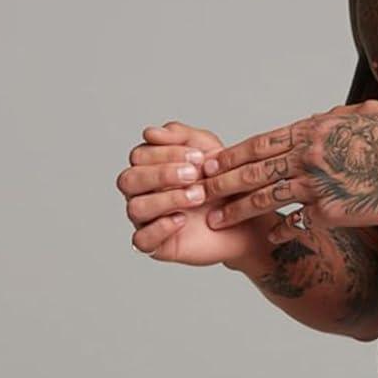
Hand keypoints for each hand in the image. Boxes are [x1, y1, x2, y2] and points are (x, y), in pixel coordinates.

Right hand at [117, 120, 274, 264]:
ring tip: (198, 196)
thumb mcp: (209, 150)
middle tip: (194, 175)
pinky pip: (141, 240)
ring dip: (166, 199)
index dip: (166, 153)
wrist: (248, 217)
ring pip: (135, 207)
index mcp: (150, 167)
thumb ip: (181, 136)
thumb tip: (150, 133)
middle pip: (129, 179)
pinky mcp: (157, 245)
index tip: (199, 157)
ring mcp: (147, 219)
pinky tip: (182, 220)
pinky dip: (160, 228)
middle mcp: (143, 193)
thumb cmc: (224, 182)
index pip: (139, 155)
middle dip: (162, 174)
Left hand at [199, 101, 377, 233]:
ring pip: (265, 198)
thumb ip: (336, 117)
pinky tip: (268, 238)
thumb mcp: (365, 114)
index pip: (262, 143)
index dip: (233, 154)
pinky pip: (296, 223)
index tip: (211, 161)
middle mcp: (309, 156)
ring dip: (237, 210)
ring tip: (216, 220)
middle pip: (254, 169)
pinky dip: (280, 231)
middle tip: (197, 190)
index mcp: (314, 131)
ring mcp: (317, 185)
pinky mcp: (330, 212)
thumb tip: (321, 118)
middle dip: (222, 181)